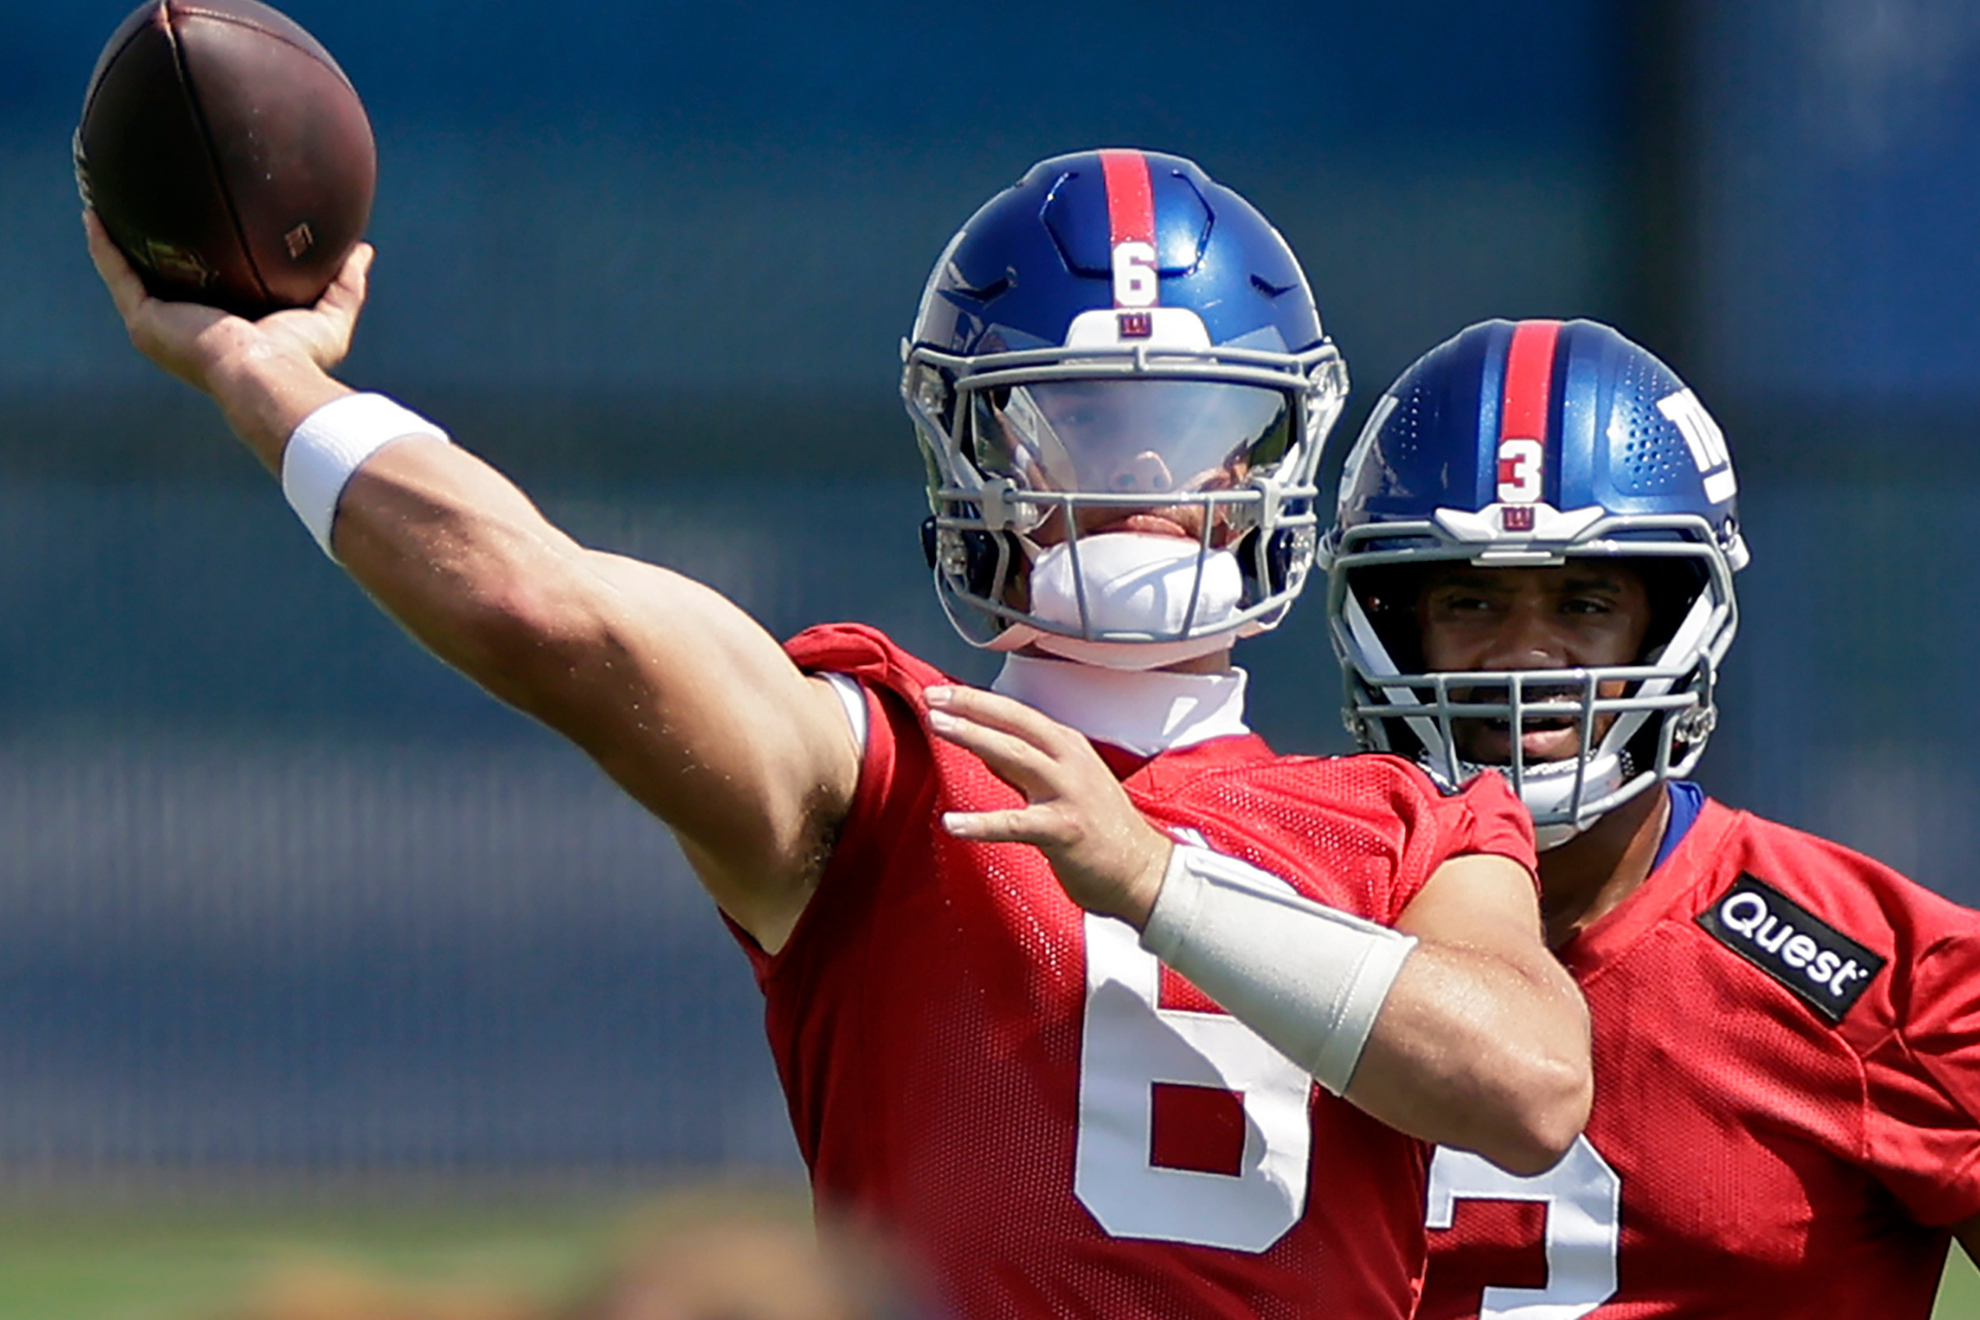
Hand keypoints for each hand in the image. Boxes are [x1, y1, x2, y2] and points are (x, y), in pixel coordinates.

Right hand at [85, 209, 371, 466]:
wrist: (267, 377)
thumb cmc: (301, 359)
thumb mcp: (330, 316)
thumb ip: (345, 284)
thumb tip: (363, 250)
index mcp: (222, 331)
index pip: (205, 293)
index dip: (198, 264)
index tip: (196, 232)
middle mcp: (184, 330)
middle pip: (160, 282)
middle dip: (151, 249)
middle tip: (146, 210)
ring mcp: (159, 327)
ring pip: (128, 275)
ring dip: (115, 241)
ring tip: (107, 200)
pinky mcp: (144, 320)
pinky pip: (117, 274)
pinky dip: (104, 245)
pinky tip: (95, 214)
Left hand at [925, 684, 1171, 926]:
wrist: (1143, 871)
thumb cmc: (1101, 829)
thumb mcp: (1065, 783)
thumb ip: (1023, 765)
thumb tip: (980, 745)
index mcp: (1068, 747)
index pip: (1017, 715)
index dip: (978, 700)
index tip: (942, 691)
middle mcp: (1069, 761)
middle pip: (1014, 723)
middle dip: (971, 705)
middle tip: (932, 696)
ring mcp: (1068, 793)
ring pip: (1014, 756)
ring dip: (973, 736)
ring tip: (937, 726)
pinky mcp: (1064, 830)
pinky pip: (1013, 824)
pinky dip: (980, 824)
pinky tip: (951, 823)